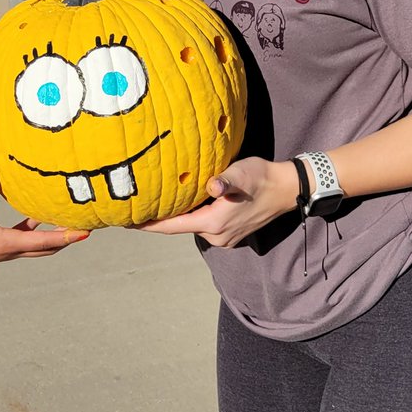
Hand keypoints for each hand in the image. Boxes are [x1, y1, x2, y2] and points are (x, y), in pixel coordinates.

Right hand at [0, 161, 89, 271]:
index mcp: (8, 244)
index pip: (44, 241)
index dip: (66, 237)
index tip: (85, 233)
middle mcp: (11, 251)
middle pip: (47, 248)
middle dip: (67, 238)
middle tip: (85, 227)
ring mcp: (5, 251)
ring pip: (37, 245)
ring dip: (53, 235)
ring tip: (68, 220)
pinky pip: (23, 239)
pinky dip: (34, 229)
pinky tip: (37, 214)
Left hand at [136, 157, 298, 247]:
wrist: (286, 188)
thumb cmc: (261, 177)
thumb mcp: (241, 174)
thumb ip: (224, 181)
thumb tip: (213, 186)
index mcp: (213, 224)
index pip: (172, 227)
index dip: (148, 225)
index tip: (126, 222)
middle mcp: (216, 236)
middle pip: (179, 227)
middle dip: (159, 218)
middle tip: (136, 206)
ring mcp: (224, 238)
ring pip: (192, 226)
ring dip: (178, 217)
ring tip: (156, 203)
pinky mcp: (231, 233)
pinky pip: (204, 225)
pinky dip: (192, 216)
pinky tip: (184, 203)